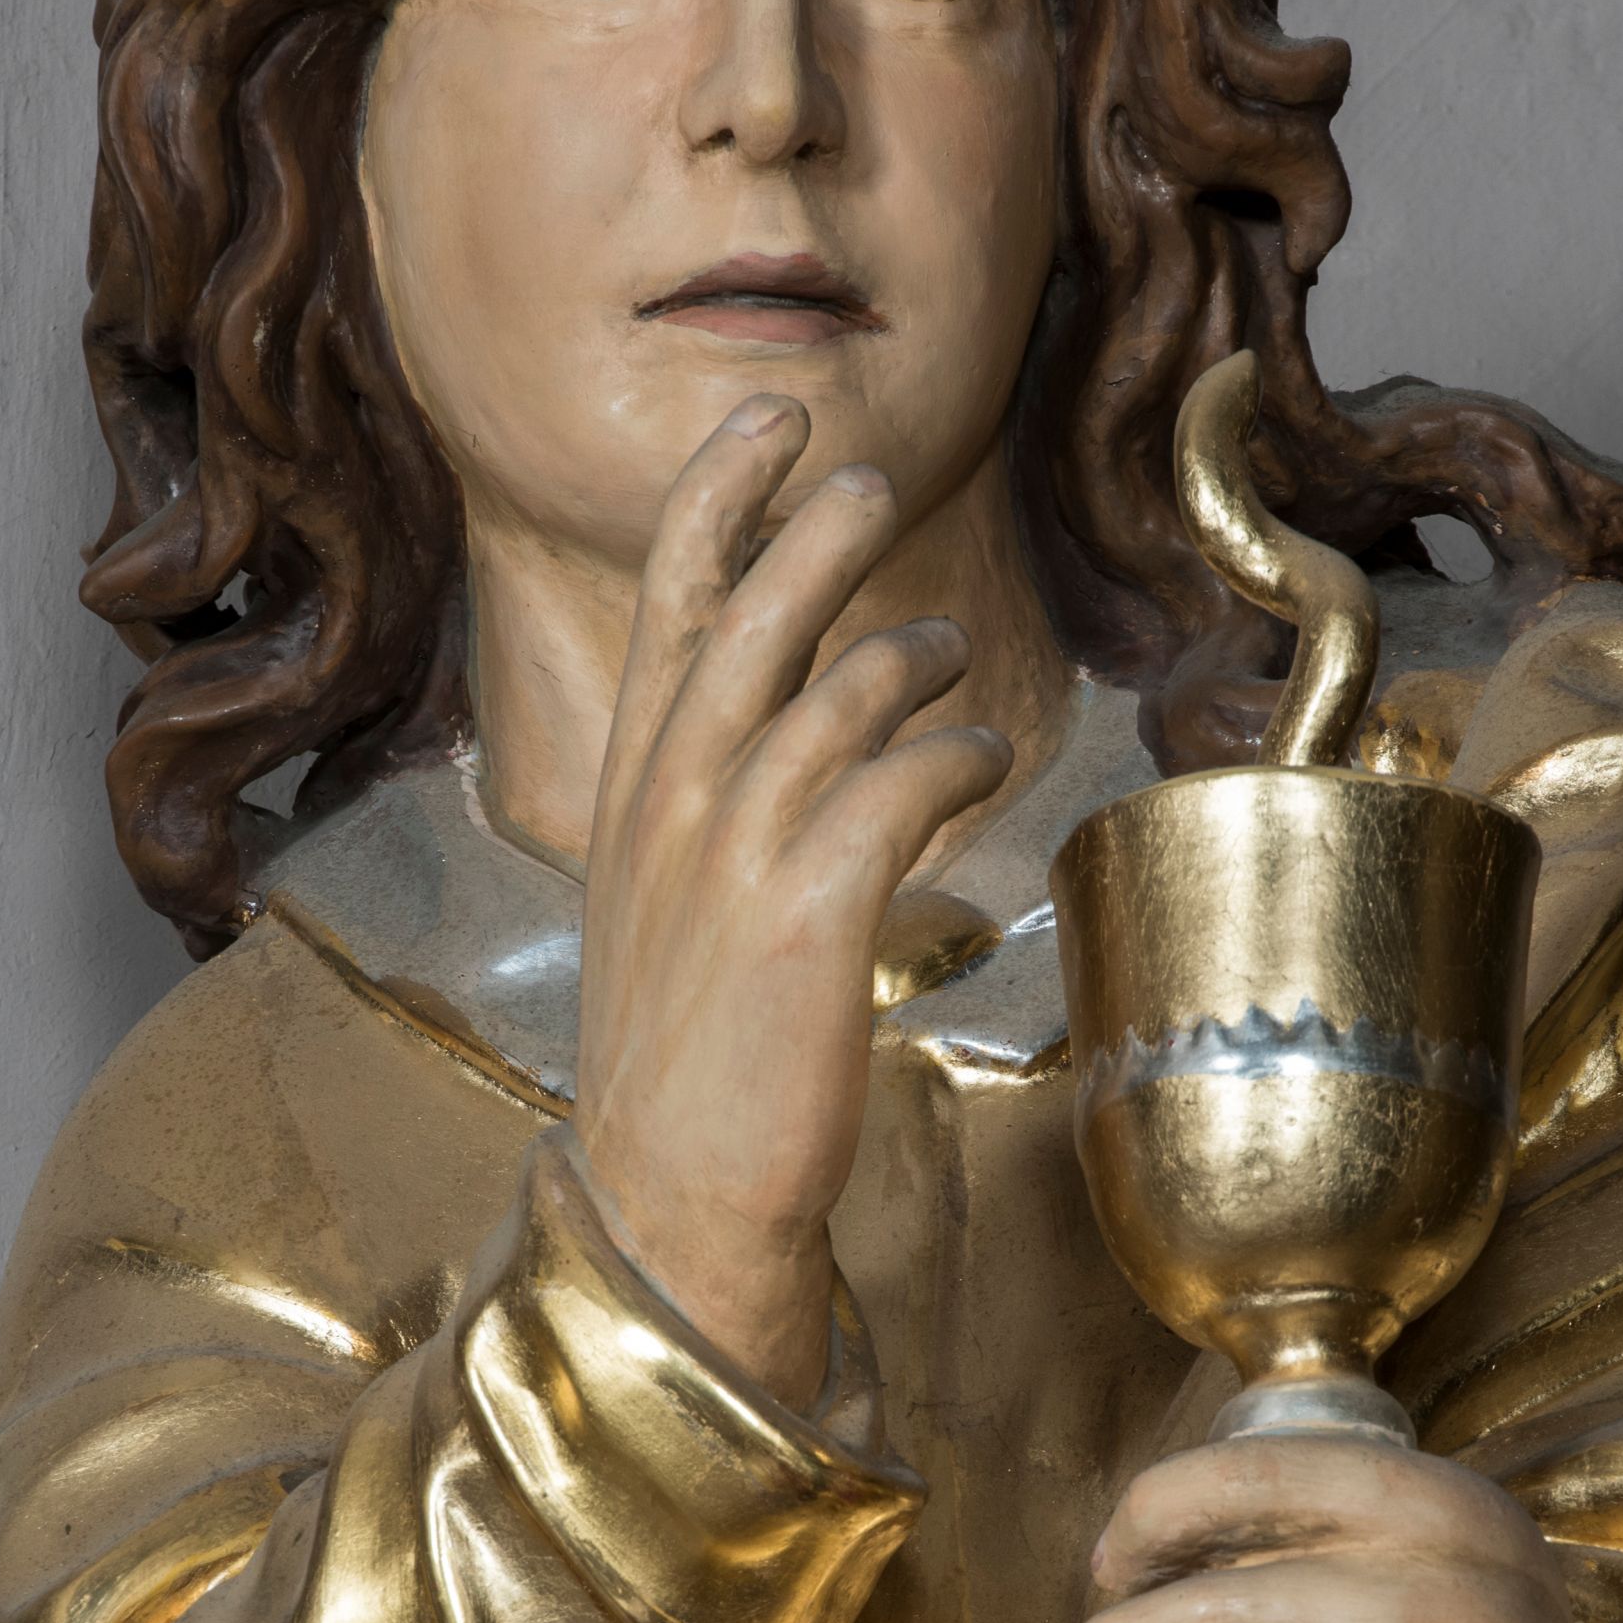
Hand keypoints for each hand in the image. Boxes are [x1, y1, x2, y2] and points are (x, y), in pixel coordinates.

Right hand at [576, 398, 1007, 1398]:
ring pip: (844, 687)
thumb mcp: (665, 914)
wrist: (675, 1200)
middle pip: (756, 611)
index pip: (667, 603)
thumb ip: (709, 816)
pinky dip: (958, 756)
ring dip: (918, 662)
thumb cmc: (687, 1068)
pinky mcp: (807, 907)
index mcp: (633, 792)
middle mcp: (673, 798)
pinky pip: (902, 781)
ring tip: (957, 668)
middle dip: (820, 529)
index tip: (767, 422)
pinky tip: (990, 762)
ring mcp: (734, 848)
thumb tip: (795, 742)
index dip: (717, 496)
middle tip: (874, 481)